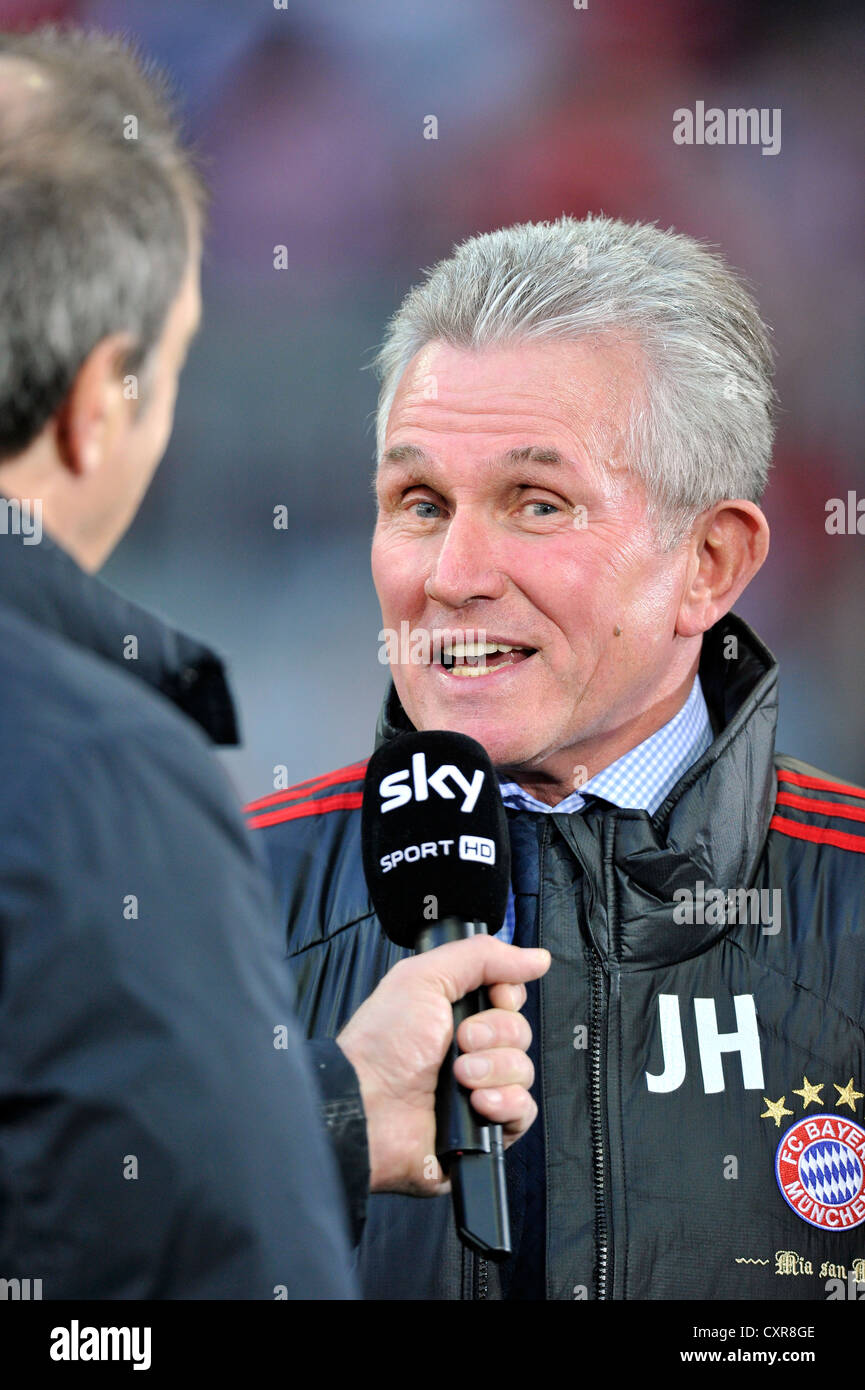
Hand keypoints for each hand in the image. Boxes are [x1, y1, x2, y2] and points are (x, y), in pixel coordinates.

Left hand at [335, 937, 549, 1195]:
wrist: (367, 1106)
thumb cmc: (382, 1043)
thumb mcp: (425, 977)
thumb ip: (481, 956)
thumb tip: (536, 957)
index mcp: (456, 1012)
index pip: (510, 997)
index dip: (507, 996)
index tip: (492, 999)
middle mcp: (470, 1048)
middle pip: (521, 1031)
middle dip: (495, 1034)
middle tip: (460, 1040)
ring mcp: (479, 1088)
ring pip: (524, 1070)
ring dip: (494, 1069)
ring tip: (459, 1075)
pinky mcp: (486, 1126)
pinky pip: (523, 1111)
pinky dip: (505, 1104)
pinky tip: (477, 1102)